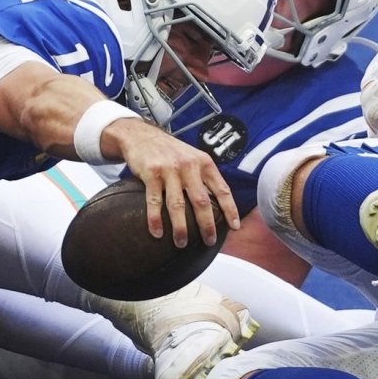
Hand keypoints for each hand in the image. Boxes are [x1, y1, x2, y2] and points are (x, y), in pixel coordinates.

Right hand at [110, 119, 239, 248]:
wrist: (142, 135)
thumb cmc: (171, 151)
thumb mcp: (193, 157)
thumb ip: (204, 177)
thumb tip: (218, 206)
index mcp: (204, 163)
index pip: (222, 189)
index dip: (230, 209)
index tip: (235, 227)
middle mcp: (189, 166)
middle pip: (201, 201)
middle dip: (207, 225)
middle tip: (209, 241)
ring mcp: (169, 169)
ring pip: (177, 204)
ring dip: (180, 227)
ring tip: (181, 243)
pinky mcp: (151, 173)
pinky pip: (154, 201)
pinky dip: (155, 219)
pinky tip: (157, 233)